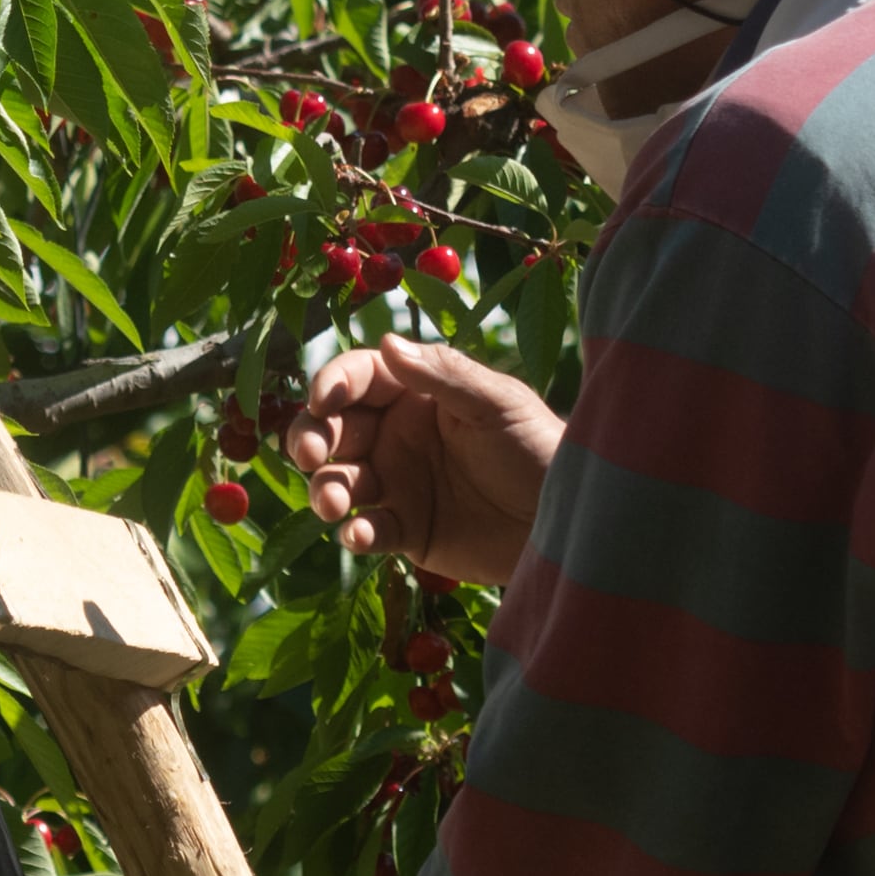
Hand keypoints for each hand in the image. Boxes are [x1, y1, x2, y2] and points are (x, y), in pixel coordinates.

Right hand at [284, 338, 561, 591]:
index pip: (358, 379)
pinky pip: (367, 529)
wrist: (565, 521)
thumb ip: (444, 375)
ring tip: (334, 505)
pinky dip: (355, 532)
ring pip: (338, 481)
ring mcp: (399, 484)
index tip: (321, 400)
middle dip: (311, 437)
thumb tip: (388, 342)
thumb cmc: (538, 448)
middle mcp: (398, 436)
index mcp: (417, 395)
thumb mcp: (498, 403)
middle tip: (310, 454)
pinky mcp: (406, 530)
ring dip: (325, 489)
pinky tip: (360, 534)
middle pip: (332, 429)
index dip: (331, 384)